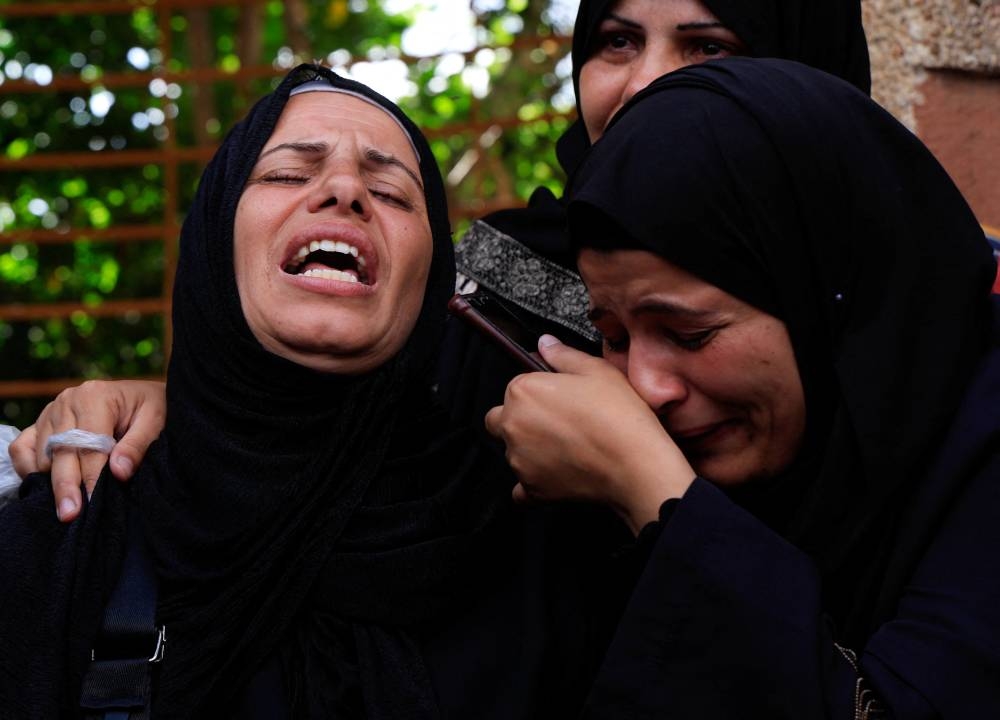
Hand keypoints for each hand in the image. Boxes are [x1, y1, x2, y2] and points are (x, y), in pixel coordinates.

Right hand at [8, 380, 166, 521]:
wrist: (140, 395)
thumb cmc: (150, 407)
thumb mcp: (155, 420)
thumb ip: (138, 445)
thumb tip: (119, 472)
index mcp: (94, 396)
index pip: (88, 444)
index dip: (92, 475)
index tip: (94, 501)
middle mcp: (66, 402)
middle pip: (60, 452)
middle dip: (66, 486)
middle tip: (70, 514)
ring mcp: (50, 412)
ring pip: (42, 455)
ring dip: (52, 481)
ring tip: (69, 506)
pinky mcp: (41, 424)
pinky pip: (22, 448)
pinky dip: (29, 468)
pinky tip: (47, 486)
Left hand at [484, 336, 694, 534]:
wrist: (635, 464)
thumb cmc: (618, 414)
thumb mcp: (595, 370)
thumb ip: (562, 355)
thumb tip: (544, 343)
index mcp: (522, 392)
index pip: (514, 387)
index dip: (537, 391)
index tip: (558, 398)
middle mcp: (512, 425)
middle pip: (500, 420)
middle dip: (520, 420)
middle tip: (556, 424)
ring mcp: (519, 460)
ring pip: (512, 452)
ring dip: (528, 450)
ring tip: (566, 448)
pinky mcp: (531, 489)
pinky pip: (521, 488)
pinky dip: (533, 482)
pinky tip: (556, 474)